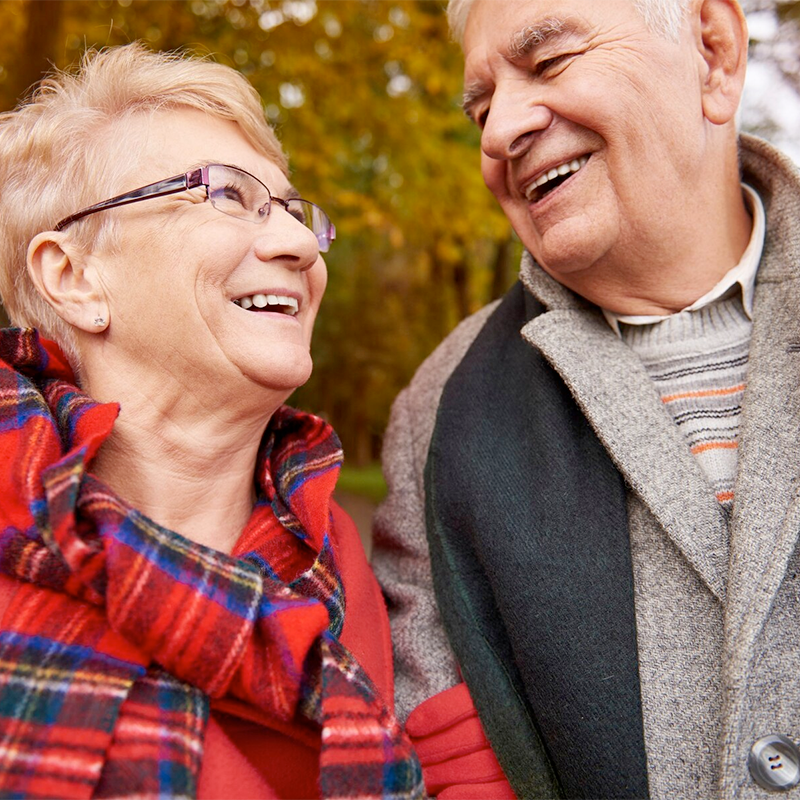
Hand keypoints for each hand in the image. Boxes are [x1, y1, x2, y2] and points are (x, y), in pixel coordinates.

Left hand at [406, 682, 516, 799]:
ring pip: (476, 767)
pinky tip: (446, 796)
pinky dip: (468, 795)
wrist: (560, 737)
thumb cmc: (509, 707)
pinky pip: (494, 794)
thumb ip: (469, 683)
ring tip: (422, 776)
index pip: (464, 704)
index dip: (435, 714)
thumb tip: (444, 681)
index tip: (411, 726)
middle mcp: (516, 724)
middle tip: (411, 757)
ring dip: (443, 774)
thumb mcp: (489, 684)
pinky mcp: (526, 785)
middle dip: (431, 750)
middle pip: (466, 738)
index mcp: (504, 694)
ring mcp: (523, 757)